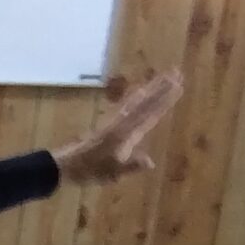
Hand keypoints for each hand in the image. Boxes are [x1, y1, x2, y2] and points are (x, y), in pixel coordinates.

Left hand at [53, 70, 182, 185]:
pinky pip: (127, 104)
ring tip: (164, 76)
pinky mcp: (108, 123)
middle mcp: (121, 123)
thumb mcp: (111, 173)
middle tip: (177, 72)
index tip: (178, 86)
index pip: (150, 113)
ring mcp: (114, 121)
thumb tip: (150, 162)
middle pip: (145, 101)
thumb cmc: (90, 170)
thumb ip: (131, 167)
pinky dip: (137, 95)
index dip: (165, 100)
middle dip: (161, 87)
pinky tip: (141, 90)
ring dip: (151, 87)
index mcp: (125, 133)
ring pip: (136, 100)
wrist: (65, 165)